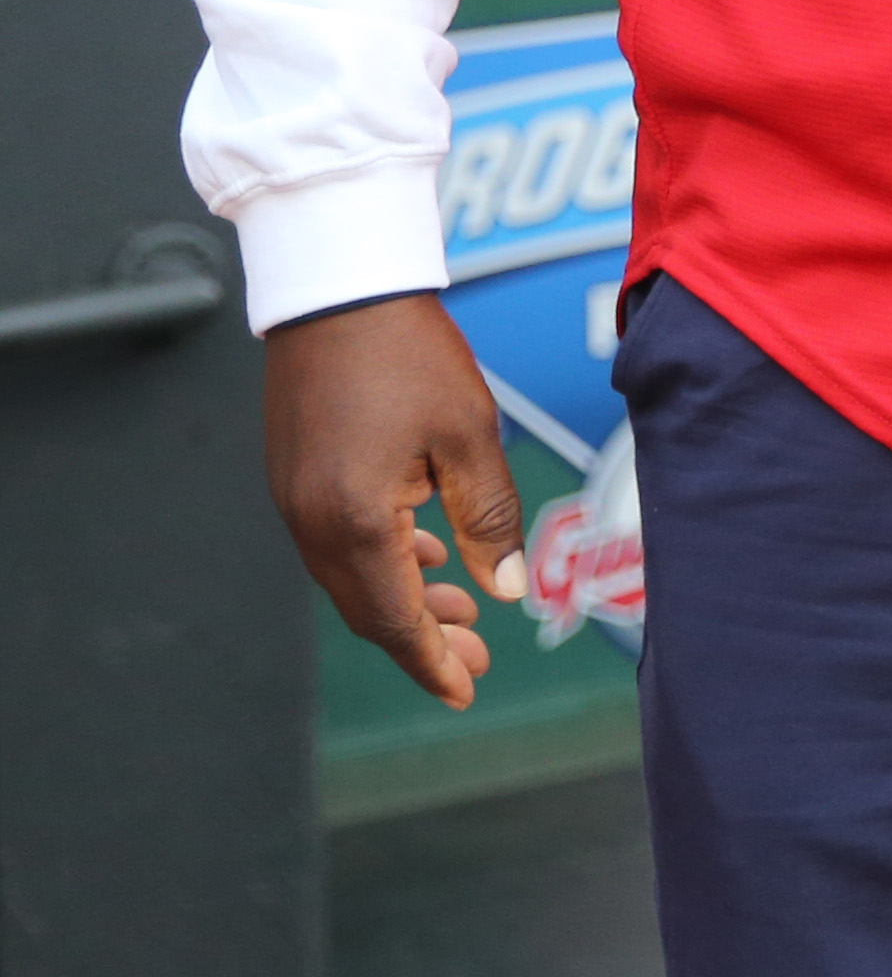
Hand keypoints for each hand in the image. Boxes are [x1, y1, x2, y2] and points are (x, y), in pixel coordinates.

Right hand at [265, 293, 528, 709]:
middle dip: (425, 638)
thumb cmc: (409, 355)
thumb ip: (488, 517)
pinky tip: (423, 549)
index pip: (395, 620)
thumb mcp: (468, 435)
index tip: (465, 692)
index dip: (432, 661)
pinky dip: (383, 559)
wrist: (339, 288)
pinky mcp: (296, 475)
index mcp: (354, 524)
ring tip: (461, 608)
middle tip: (478, 656)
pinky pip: (339, 542)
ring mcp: (296, 501)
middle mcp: (313, 525)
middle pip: (370, 608)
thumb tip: (506, 592)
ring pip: (353, 577)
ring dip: (406, 597)